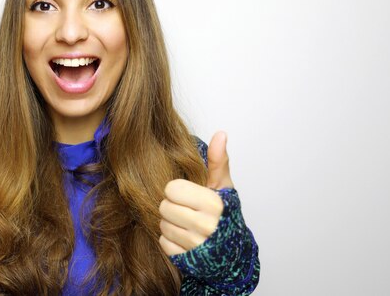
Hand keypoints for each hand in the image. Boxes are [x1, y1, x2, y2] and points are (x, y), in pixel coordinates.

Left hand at [158, 131, 233, 254]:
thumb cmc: (225, 214)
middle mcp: (205, 226)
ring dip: (171, 224)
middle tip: (187, 210)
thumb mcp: (223, 186)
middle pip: (164, 207)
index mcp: (213, 203)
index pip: (172, 189)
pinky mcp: (185, 259)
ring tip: (187, 224)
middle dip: (173, 207)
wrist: (231, 253)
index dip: (177, 190)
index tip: (188, 195)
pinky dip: (170, 241)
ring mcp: (195, 245)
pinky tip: (184, 238)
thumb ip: (218, 160)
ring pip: (162, 225)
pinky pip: (163, 243)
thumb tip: (220, 134)